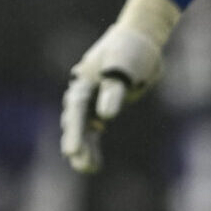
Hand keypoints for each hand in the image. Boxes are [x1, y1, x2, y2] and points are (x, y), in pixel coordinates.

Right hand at [60, 0, 180, 172]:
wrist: (140, 40)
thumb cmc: (132, 51)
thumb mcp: (125, 66)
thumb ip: (115, 91)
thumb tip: (105, 117)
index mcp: (84, 80)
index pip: (76, 109)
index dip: (73, 131)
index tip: (71, 152)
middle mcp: (84, 91)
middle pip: (75, 121)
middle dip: (76, 142)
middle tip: (79, 163)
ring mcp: (92, 100)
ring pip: (82, 129)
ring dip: (84, 148)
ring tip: (89, 169)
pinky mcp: (102, 107)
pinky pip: (93, 130)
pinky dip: (93, 145)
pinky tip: (94, 163)